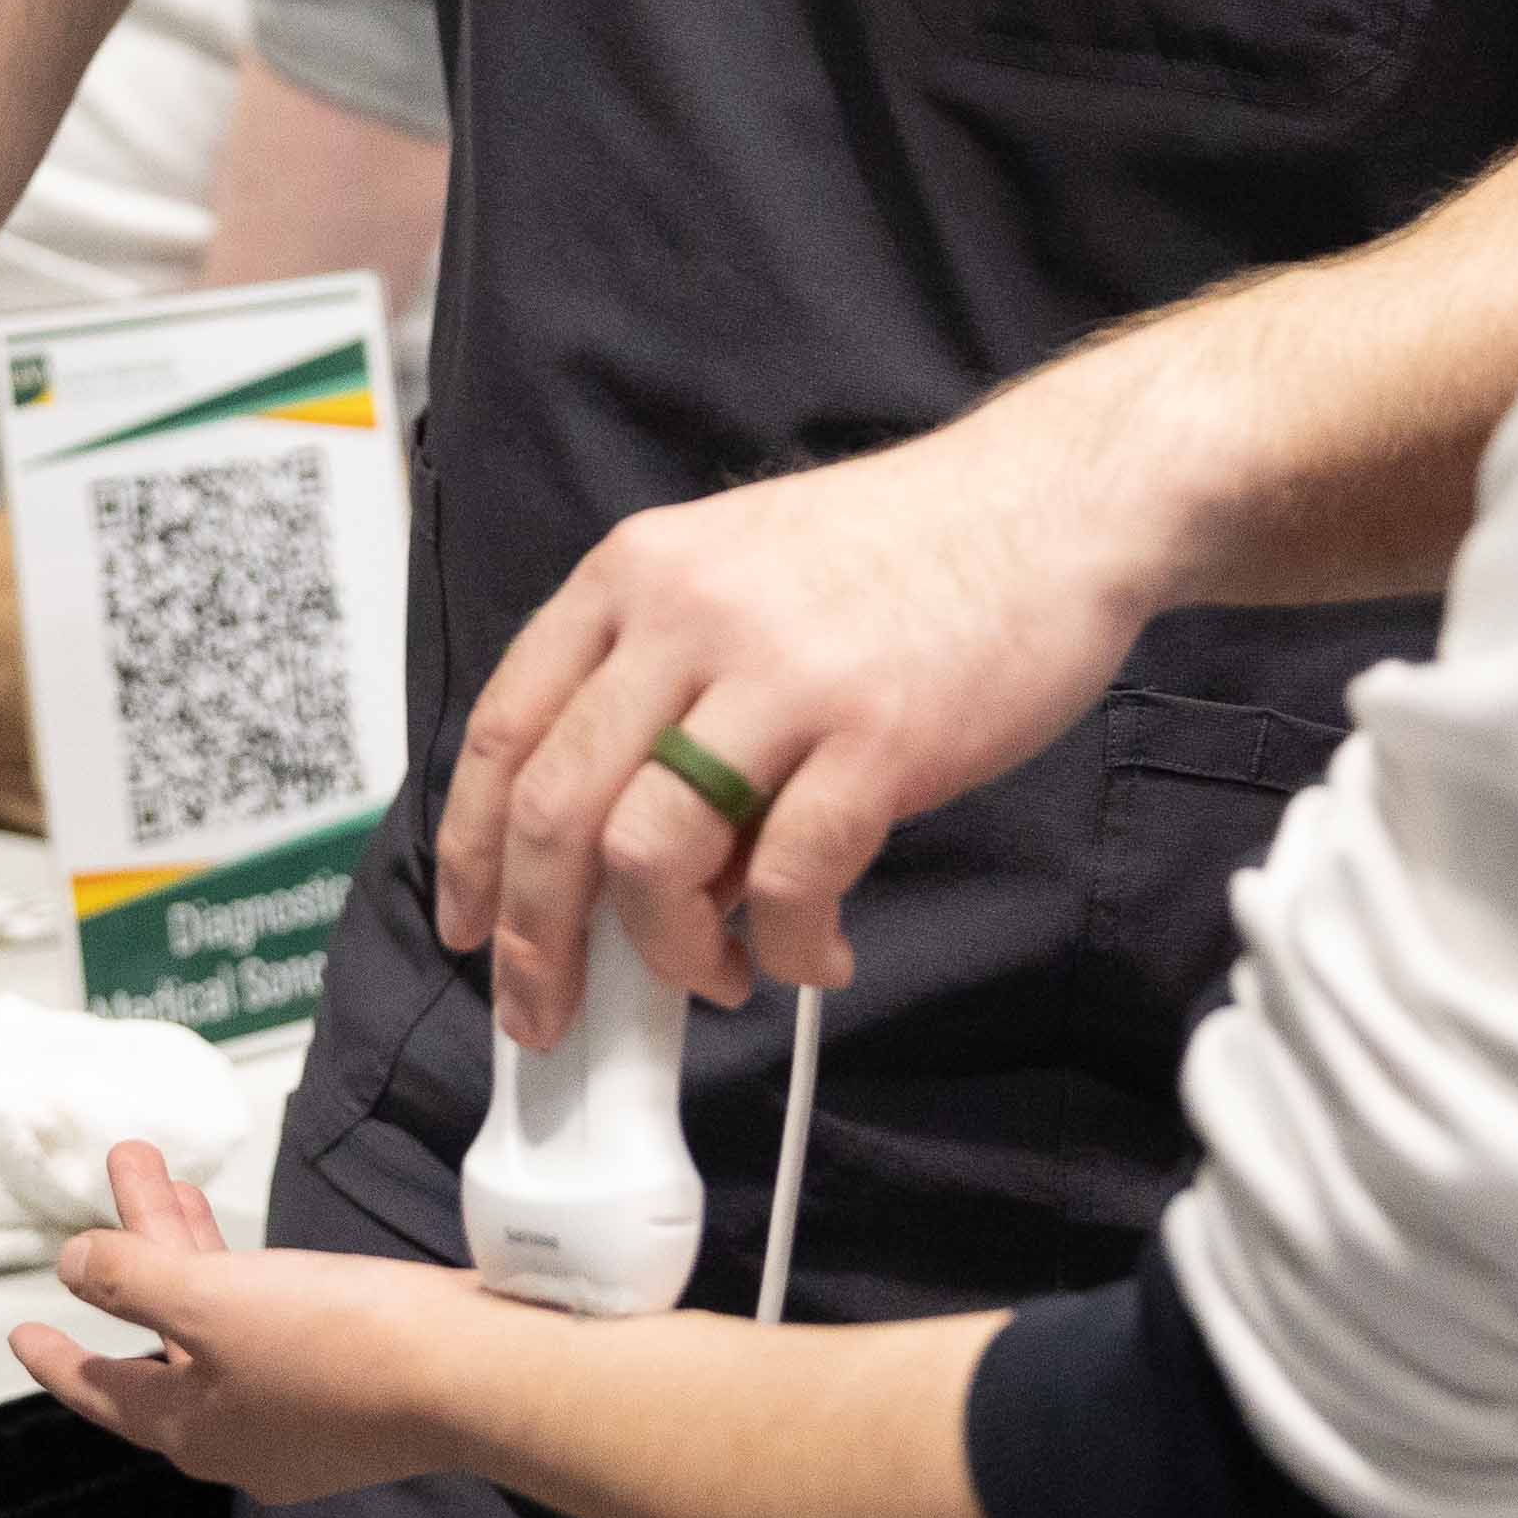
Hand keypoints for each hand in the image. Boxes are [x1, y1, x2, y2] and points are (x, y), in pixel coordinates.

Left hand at [13, 1141, 493, 1502]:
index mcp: (193, 1430)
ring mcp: (297, 1413)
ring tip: (167, 1173)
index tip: (22, 1331)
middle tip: (124, 1172)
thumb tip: (71, 1264)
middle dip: (135, 1253)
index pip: (103, 1391)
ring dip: (187, 1246)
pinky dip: (240, 1272)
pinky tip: (242, 1233)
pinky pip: (264, 1323)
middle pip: (162, 1335)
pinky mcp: (346, 1385)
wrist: (469, 1375)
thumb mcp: (210, 1302)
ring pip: (216, 1321)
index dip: (58, 1356)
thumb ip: (131, 1279)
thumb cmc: (339, 1344)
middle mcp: (240, 1433)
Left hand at [436, 378, 1172, 1047]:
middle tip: (551, 1012)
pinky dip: (787, 948)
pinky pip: (790, 881)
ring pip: (649, 853)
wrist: (1046, 505)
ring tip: (713, 974)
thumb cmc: (893, 557)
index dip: (472, 848)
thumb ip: (662, 688)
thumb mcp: (735, 576)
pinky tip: (814, 955)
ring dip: (667, 950)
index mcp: (636, 575)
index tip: (470, 929)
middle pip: (557, 808)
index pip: (509, 727)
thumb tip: (619, 862)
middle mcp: (688, 616)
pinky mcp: (877, 737)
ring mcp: (782, 676)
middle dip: (538, 940)